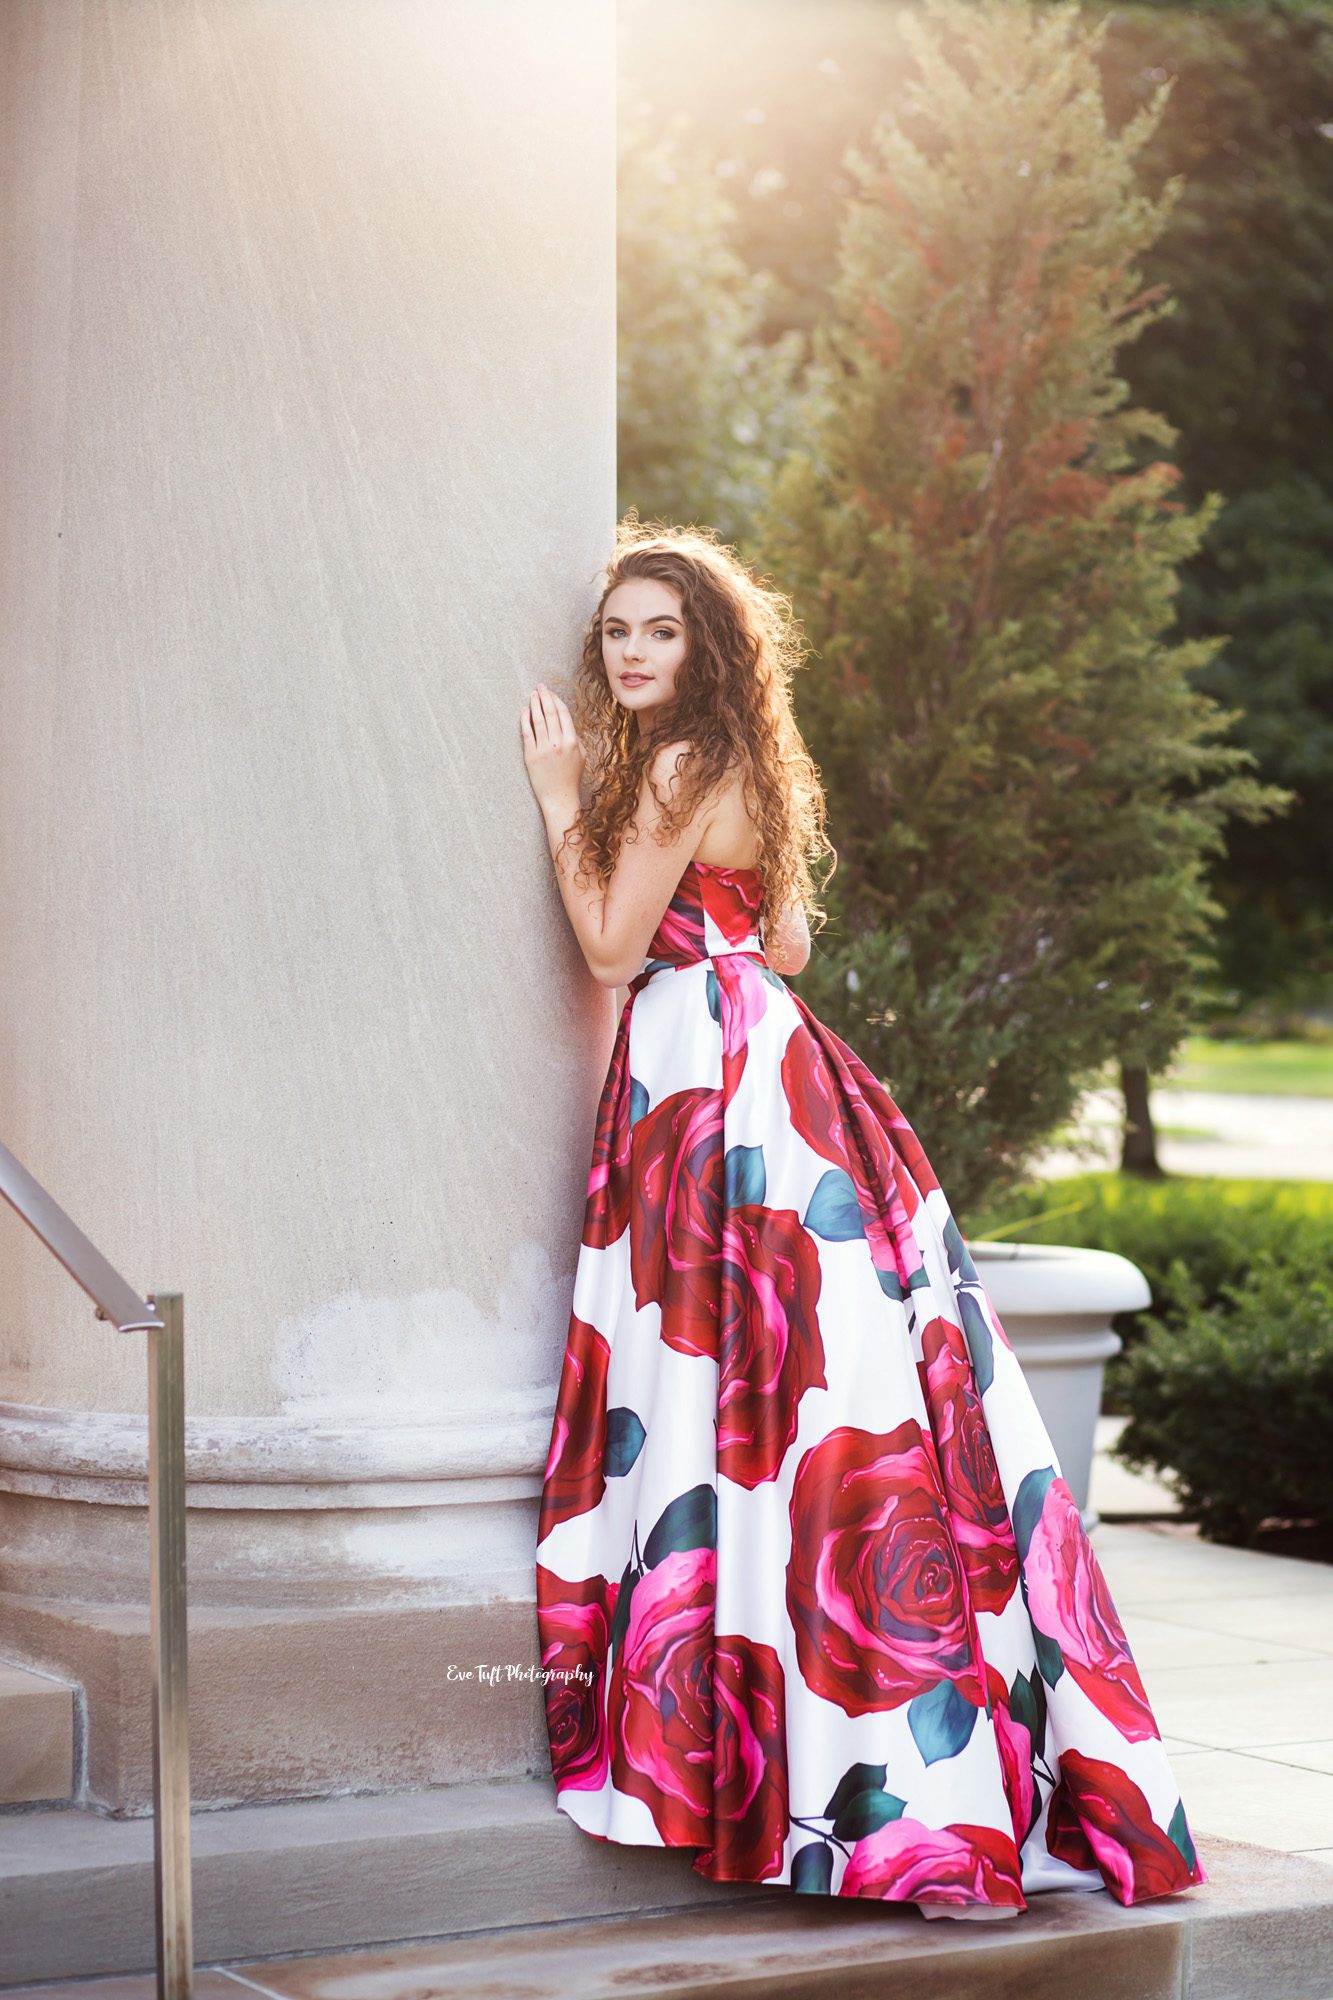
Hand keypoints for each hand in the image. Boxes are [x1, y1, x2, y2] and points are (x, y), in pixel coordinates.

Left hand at [520, 683, 584, 808]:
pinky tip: (524, 710)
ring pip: (538, 720)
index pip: (563, 714)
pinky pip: (527, 733)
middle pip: (551, 713)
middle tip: (540, 687)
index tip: (550, 692)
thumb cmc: (570, 778)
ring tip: (532, 695)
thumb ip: (575, 738)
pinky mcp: (531, 756)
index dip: (556, 700)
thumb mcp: (581, 756)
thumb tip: (565, 722)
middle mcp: (558, 743)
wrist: (560, 797)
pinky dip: (525, 720)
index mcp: (573, 741)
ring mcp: (544, 749)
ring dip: (534, 705)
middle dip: (545, 697)